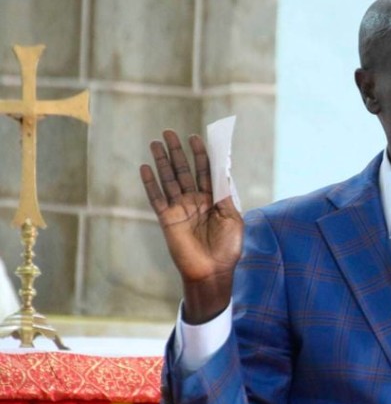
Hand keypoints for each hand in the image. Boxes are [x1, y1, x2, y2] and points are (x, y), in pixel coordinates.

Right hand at [140, 130, 243, 323]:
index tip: (195, 137)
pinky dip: (150, 183)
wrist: (213, 271)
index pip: (205, 170)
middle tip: (169, 132)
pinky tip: (145, 167)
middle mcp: (195, 200)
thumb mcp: (232, 218)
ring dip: (162, 161)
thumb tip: (223, 169)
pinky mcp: (167, 219)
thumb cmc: (228, 247)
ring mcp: (180, 208)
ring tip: (155, 143)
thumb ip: (225, 194)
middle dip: (178, 151)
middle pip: (185, 170)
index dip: (201, 154)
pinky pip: (157, 197)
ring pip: (169, 179)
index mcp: (213, 199)